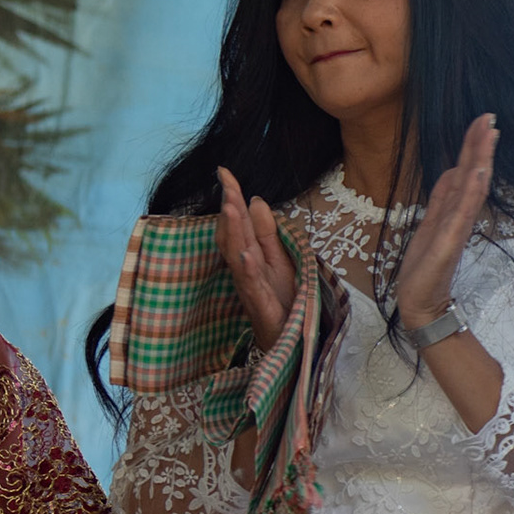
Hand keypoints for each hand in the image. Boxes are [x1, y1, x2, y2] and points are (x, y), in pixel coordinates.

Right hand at [217, 167, 298, 353]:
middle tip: (226, 183)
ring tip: (230, 208)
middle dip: (230, 209)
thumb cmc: (282, 301)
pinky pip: (252, 286)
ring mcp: (252, 289)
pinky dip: (247, 269)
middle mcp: (246, 270)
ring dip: (234, 232)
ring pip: (239, 257)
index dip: (232, 198)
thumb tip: (256, 200)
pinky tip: (245, 254)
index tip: (224, 171)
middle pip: (234, 236)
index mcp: (251, 256)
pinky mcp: (261, 308)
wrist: (289, 343)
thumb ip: (267, 233)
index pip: (239, 223)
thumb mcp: (281, 260)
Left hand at [397, 115, 497, 331]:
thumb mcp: (430, 222)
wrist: (420, 301)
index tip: (482, 120)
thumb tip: (453, 168)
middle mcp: (458, 213)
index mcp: (451, 207)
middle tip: (490, 116)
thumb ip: (442, 197)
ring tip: (489, 133)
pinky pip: (464, 210)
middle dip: (479, 144)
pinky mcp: (451, 241)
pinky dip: (474, 190)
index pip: (465, 170)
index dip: (472, 145)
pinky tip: (480, 171)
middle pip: (471, 172)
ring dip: (481, 159)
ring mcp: (457, 226)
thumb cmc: (425, 267)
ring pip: (472, 186)